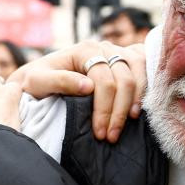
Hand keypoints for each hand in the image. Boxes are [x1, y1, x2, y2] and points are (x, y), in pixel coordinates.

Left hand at [9, 39, 146, 142]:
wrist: (41, 76)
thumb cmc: (37, 80)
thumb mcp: (38, 81)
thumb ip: (60, 81)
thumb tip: (88, 87)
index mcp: (84, 50)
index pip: (104, 80)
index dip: (105, 108)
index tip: (100, 133)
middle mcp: (104, 47)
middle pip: (124, 79)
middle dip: (119, 111)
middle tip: (111, 136)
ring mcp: (118, 51)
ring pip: (138, 73)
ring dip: (136, 101)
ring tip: (129, 123)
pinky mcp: (127, 59)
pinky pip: (145, 68)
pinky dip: (146, 88)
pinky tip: (139, 108)